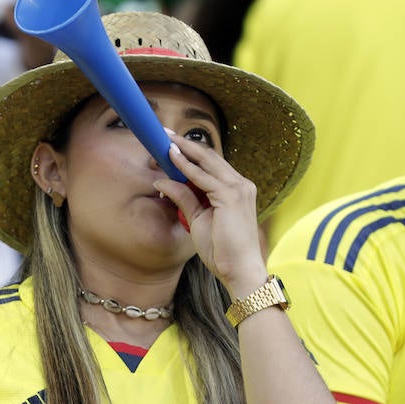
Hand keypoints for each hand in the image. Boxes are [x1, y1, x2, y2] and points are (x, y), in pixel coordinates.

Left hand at [154, 131, 268, 296]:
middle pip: (209, 156)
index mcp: (236, 190)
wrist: (240, 270)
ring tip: (165, 139)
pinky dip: (186, 166)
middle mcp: (241, 184)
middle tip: (164, 133)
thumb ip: (185, 199)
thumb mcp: (198, 220)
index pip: (211, 164)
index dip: (190, 153)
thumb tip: (164, 181)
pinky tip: (172, 158)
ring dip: (184, 149)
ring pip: (207, 161)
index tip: (170, 144)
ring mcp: (238, 188)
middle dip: (185, 144)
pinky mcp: (231, 196)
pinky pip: (203, 176)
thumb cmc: (222, 250)